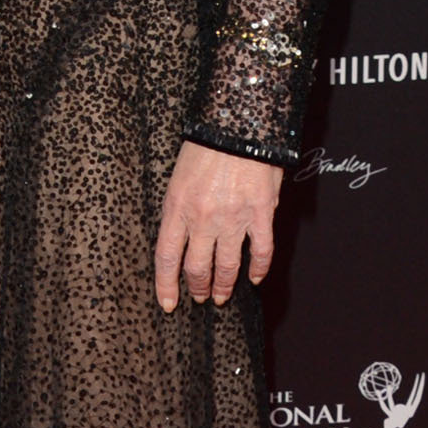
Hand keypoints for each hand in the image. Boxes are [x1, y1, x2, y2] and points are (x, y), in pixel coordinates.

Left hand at [152, 140, 282, 312]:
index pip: (167, 257)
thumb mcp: (179, 177)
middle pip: (197, 267)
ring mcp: (233, 218)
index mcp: (177, 207)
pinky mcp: (260, 214)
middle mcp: (203, 218)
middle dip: (197, 287)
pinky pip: (260, 251)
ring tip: (220, 295)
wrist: (237, 124)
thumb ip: (180, 208)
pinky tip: (255, 278)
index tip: (168, 303)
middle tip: (199, 297)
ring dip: (223, 285)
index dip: (166, 285)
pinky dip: (258, 269)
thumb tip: (182, 234)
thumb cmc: (206, 146)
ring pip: (227, 266)